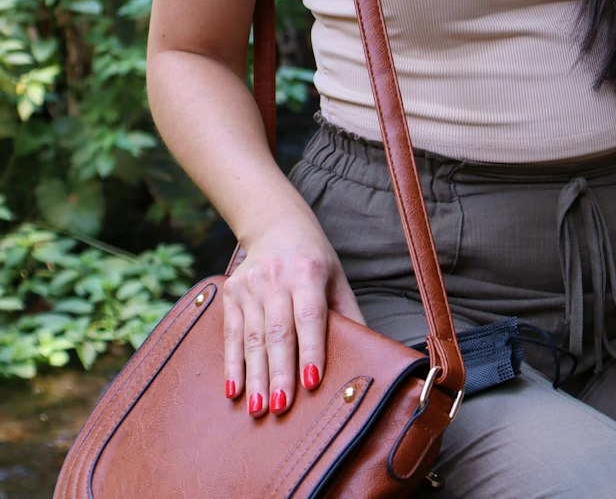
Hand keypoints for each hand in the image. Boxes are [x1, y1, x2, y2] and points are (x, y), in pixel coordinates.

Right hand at [222, 215, 365, 417]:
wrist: (276, 224)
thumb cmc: (314, 259)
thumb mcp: (336, 278)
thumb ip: (348, 315)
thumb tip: (367, 354)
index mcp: (308, 272)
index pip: (310, 316)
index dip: (311, 350)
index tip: (312, 383)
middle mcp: (277, 277)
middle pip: (279, 332)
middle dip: (279, 372)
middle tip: (281, 407)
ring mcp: (251, 285)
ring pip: (252, 337)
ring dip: (255, 376)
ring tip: (258, 409)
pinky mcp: (232, 292)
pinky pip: (231, 333)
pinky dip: (232, 363)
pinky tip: (235, 389)